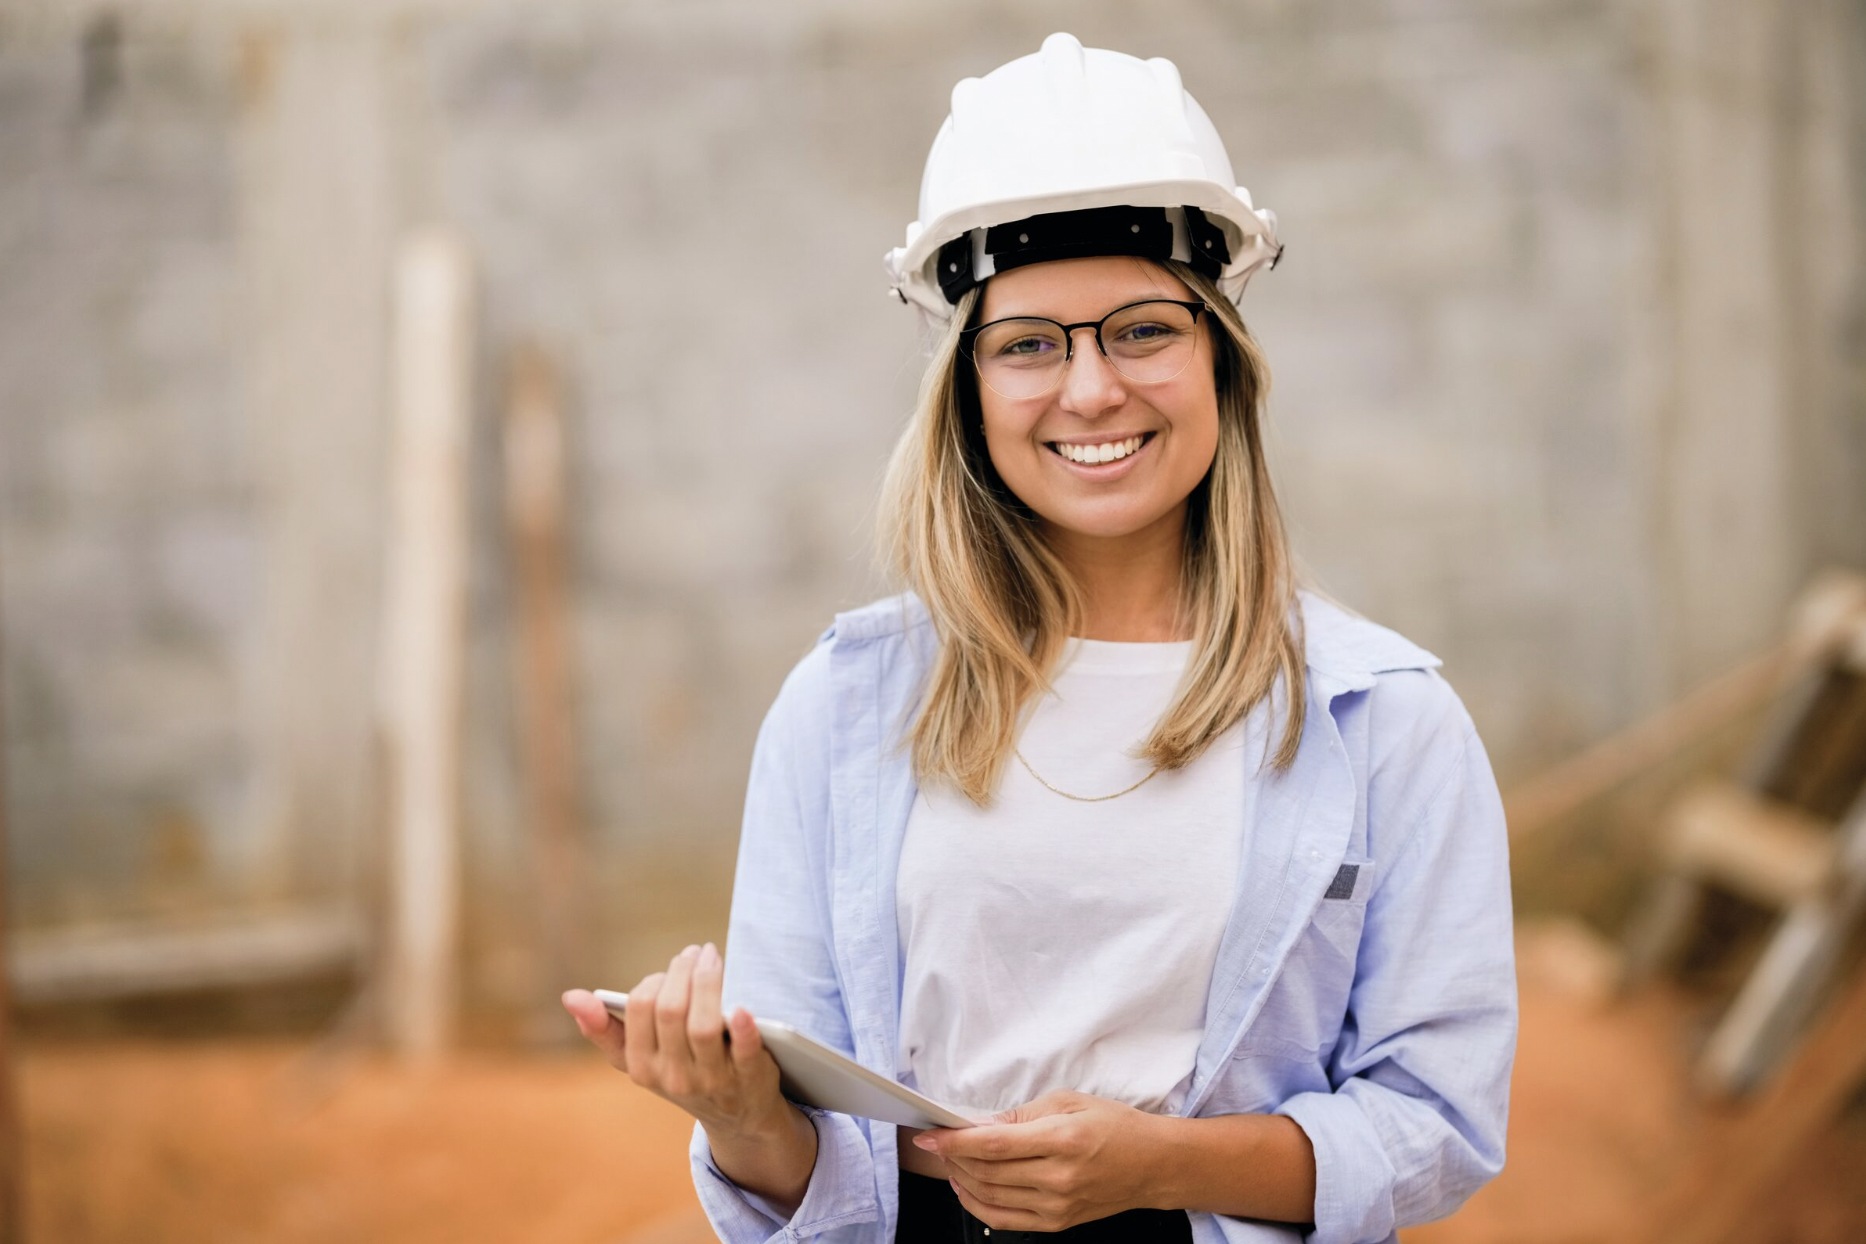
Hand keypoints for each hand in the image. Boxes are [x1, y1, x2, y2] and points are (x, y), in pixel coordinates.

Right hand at [560, 943, 787, 1139]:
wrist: (738, 1116)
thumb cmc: (683, 1072)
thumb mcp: (640, 1059)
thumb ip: (604, 1029)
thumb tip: (570, 996)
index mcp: (641, 1066)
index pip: (640, 1009)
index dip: (656, 980)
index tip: (673, 967)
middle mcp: (673, 1076)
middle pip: (671, 1011)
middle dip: (683, 972)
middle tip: (696, 951)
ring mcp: (711, 1080)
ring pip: (702, 1026)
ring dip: (709, 982)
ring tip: (713, 957)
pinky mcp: (749, 1079)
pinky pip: (745, 1053)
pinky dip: (743, 1029)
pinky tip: (742, 1008)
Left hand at [912, 1090, 1166, 1229]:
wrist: (1153, 1165)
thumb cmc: (1115, 1126)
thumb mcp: (1070, 1101)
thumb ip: (1021, 1113)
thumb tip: (981, 1124)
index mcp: (1062, 1140)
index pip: (994, 1145)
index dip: (955, 1141)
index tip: (931, 1135)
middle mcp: (1059, 1178)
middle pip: (987, 1173)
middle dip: (952, 1158)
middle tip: (938, 1142)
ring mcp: (1057, 1205)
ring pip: (990, 1197)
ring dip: (961, 1179)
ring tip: (951, 1161)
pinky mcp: (1057, 1223)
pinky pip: (1004, 1220)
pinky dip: (977, 1205)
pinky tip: (966, 1187)